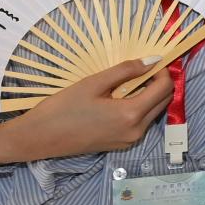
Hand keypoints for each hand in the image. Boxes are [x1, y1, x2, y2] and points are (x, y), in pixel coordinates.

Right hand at [0, 57, 162, 163]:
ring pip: (154, 112)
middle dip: (159, 82)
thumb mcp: (94, 83)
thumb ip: (126, 70)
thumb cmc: (63, 108)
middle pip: (163, 101)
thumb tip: (152, 60)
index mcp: (131, 115)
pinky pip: (141, 122)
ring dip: (149, 94)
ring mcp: (130, 140)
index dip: (162, 70)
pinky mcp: (122, 144)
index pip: (164, 88)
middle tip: (140, 67)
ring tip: (127, 81)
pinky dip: (139, 107)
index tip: (150, 59)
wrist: (40, 138)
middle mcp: (136, 131)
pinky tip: (120, 97)